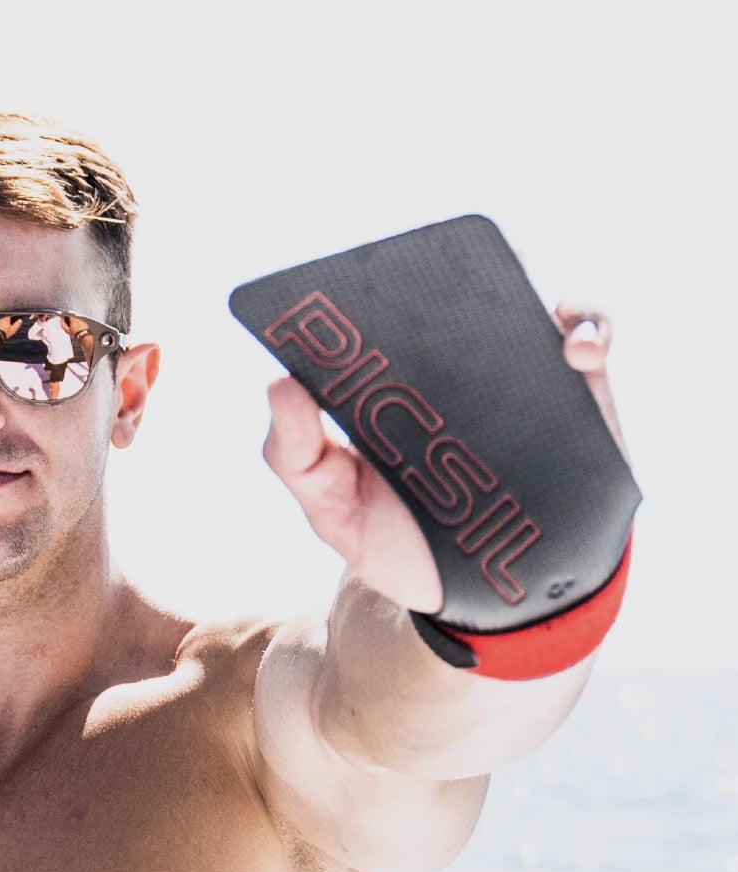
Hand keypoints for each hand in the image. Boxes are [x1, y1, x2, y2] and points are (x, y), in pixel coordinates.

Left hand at [262, 303, 624, 612]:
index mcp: (389, 379)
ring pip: (527, 298)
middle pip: (455, 290)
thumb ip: (295, 457)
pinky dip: (591, 328)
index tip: (352, 279)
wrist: (487, 598)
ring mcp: (515, 371)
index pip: (378, 308)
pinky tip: (577, 353)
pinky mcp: (576, 390)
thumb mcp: (334, 511)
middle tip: (434, 280)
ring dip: (527, 284)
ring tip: (520, 307)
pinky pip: (591, 336)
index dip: (367, 280)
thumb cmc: (400, 544)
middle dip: (448, 273)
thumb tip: (279, 383)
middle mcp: (451, 362)